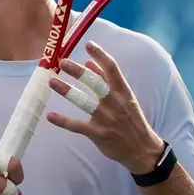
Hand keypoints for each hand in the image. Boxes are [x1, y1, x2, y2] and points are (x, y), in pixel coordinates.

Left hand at [47, 41, 164, 174]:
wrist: (142, 150)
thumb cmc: (132, 120)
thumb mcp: (126, 98)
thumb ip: (108, 80)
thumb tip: (89, 62)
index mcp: (123, 92)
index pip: (112, 69)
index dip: (100, 55)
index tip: (88, 44)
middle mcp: (116, 103)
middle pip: (96, 83)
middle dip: (79, 72)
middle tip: (63, 62)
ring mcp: (107, 119)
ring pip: (85, 103)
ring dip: (67, 91)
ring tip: (52, 82)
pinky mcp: (99, 134)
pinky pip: (78, 126)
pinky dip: (64, 121)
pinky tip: (51, 116)